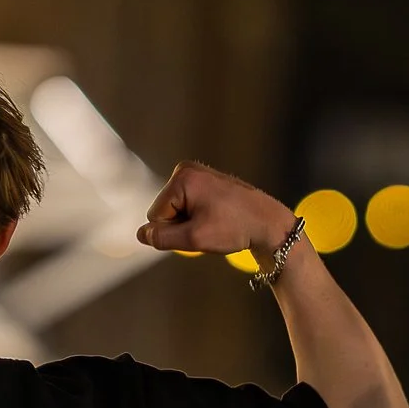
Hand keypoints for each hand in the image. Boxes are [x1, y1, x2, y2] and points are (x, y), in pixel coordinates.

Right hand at [135, 161, 295, 256]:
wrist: (268, 223)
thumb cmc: (234, 229)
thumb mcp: (194, 238)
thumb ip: (162, 238)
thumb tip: (140, 234)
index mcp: (182, 177)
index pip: (156, 215)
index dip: (174, 231)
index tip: (202, 229)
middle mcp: (186, 169)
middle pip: (165, 210)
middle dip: (182, 225)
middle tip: (211, 227)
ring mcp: (197, 173)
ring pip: (177, 210)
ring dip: (192, 223)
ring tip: (217, 222)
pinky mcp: (206, 181)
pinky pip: (189, 206)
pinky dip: (200, 217)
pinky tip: (219, 218)